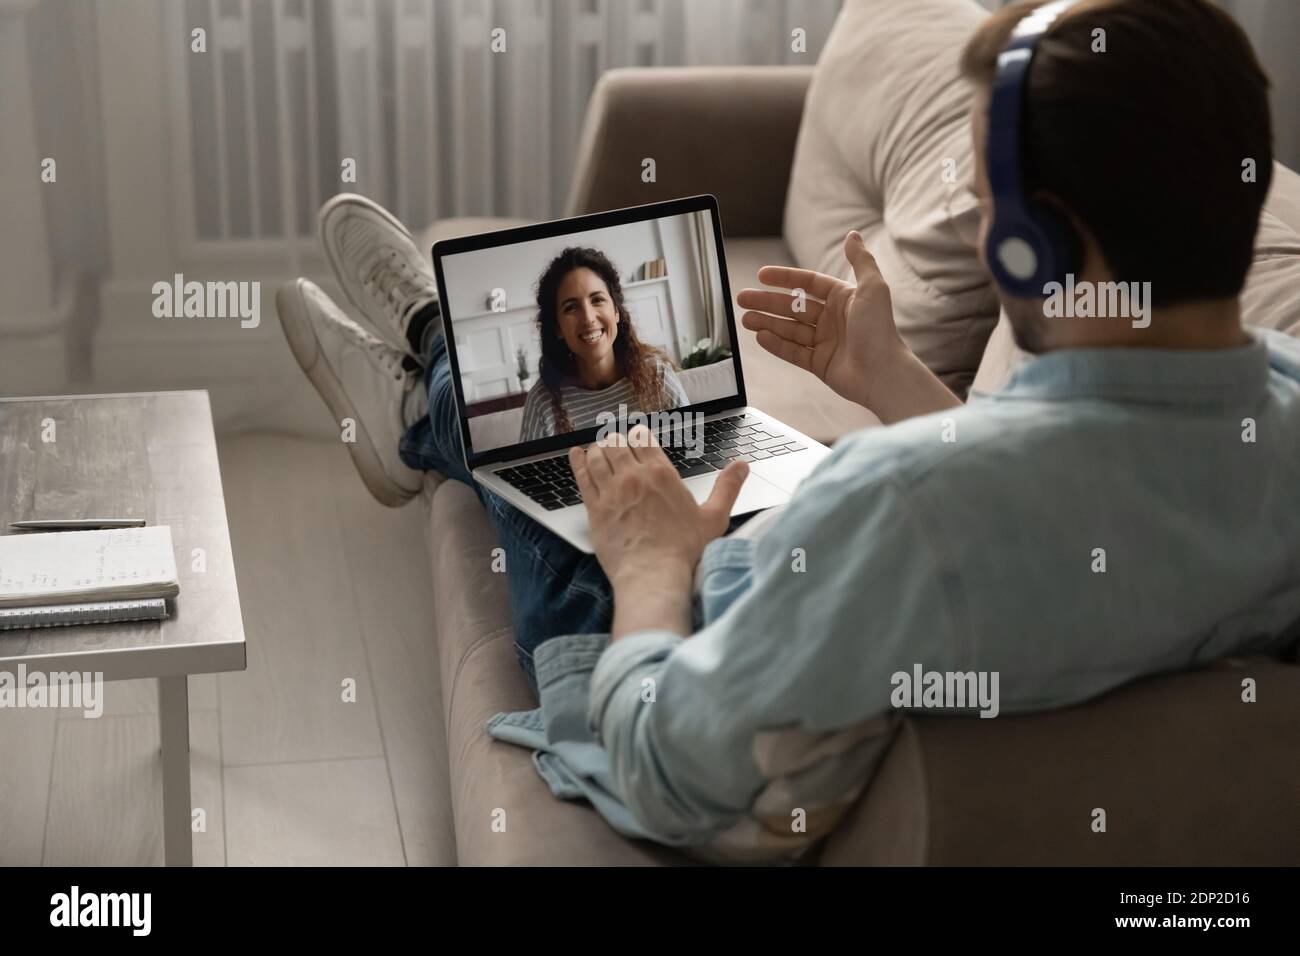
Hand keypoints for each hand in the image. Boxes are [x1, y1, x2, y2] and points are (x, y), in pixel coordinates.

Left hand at [569, 425, 748, 595]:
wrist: (653, 574)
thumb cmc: (684, 550)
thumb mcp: (714, 517)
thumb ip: (728, 487)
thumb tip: (741, 466)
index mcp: (661, 473)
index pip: (643, 438)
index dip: (638, 434)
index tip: (637, 436)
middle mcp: (633, 476)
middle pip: (617, 443)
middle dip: (617, 440)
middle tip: (617, 443)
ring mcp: (611, 491)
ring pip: (598, 456)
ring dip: (598, 449)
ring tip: (599, 449)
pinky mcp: (595, 508)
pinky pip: (582, 476)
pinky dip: (578, 461)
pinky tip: (575, 455)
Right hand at [738, 231, 906, 410]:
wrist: (883, 374)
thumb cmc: (880, 330)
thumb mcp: (873, 288)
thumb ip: (861, 260)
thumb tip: (853, 235)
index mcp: (844, 299)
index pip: (807, 284)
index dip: (784, 278)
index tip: (761, 275)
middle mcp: (833, 319)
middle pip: (793, 306)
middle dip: (767, 302)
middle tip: (742, 298)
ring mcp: (825, 342)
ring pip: (789, 329)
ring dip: (767, 322)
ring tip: (745, 319)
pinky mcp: (820, 364)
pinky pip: (793, 352)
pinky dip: (776, 344)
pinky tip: (760, 336)